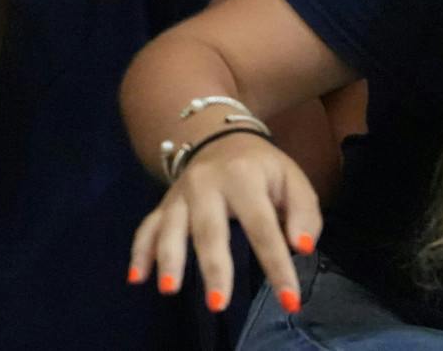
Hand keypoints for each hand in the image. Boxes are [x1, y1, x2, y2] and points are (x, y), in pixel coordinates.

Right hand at [129, 131, 317, 318]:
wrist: (220, 138)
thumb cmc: (263, 169)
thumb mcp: (293, 180)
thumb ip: (304, 214)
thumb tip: (302, 247)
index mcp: (242, 177)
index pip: (261, 227)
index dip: (276, 265)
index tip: (290, 302)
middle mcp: (205, 184)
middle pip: (208, 230)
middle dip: (213, 267)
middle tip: (218, 304)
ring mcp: (180, 194)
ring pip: (171, 228)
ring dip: (169, 260)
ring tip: (170, 290)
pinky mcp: (164, 204)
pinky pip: (147, 227)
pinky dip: (140, 252)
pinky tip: (137, 277)